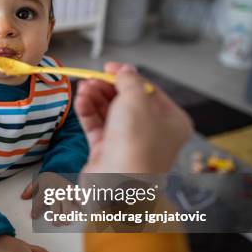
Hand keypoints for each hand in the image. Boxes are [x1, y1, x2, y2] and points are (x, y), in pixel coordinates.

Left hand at [21, 172, 79, 224]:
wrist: (61, 167)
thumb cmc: (49, 179)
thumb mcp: (37, 181)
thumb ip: (30, 189)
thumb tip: (23, 197)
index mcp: (46, 188)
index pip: (39, 201)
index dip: (36, 210)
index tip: (34, 216)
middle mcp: (56, 190)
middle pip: (55, 207)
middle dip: (55, 217)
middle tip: (55, 223)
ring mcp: (66, 191)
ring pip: (67, 206)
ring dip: (67, 216)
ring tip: (66, 222)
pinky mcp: (75, 191)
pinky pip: (79, 199)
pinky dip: (82, 206)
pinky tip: (83, 213)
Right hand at [75, 63, 191, 172]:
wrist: (119, 183)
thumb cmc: (136, 143)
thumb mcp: (137, 100)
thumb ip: (129, 80)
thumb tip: (125, 70)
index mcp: (171, 121)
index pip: (148, 91)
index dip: (127, 77)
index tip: (109, 67)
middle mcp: (151, 133)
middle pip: (126, 101)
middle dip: (107, 88)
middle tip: (91, 78)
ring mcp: (127, 143)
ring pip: (109, 113)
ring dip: (95, 98)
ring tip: (83, 88)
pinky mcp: (107, 152)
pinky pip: (97, 126)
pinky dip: (88, 112)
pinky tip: (80, 101)